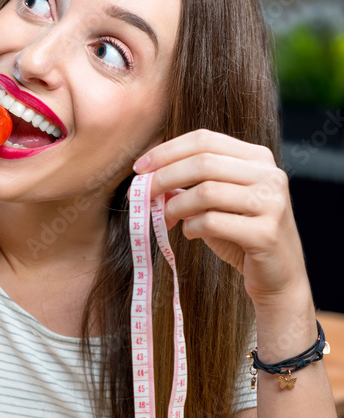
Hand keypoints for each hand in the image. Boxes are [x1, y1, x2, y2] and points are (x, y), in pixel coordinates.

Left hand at [134, 128, 309, 308]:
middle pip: (202, 162)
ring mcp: (270, 203)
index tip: (139, 168)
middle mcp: (269, 175)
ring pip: (206, 192)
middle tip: (140, 195)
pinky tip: (189, 233)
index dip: (166, 151)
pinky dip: (191, 228)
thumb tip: (149, 179)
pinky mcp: (265, 233)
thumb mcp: (216, 205)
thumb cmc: (242, 238)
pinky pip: (212, 222)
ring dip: (175, 206)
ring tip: (165, 219)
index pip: (204, 140)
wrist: (278, 277)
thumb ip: (191, 187)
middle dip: (163, 177)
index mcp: (258, 158)